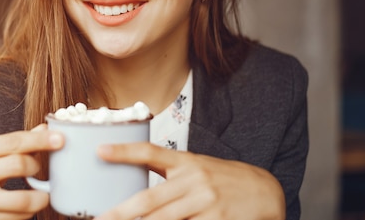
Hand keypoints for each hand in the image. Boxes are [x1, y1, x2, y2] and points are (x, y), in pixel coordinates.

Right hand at [0, 125, 63, 219]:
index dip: (40, 140)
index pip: (13, 141)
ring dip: (40, 197)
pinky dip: (27, 213)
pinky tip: (26, 208)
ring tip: (43, 194)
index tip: (61, 139)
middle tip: (39, 170)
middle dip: (37, 167)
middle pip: (18, 165)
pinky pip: (15, 218)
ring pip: (21, 199)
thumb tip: (45, 129)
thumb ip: (13, 143)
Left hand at [95, 143, 284, 219]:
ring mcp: (206, 203)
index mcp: (186, 162)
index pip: (151, 153)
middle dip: (122, 213)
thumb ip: (169, 171)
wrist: (265, 191)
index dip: (124, 151)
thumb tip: (134, 181)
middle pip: (150, 200)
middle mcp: (194, 180)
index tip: (100, 151)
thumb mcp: (197, 167)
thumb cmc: (223, 180)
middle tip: (100, 219)